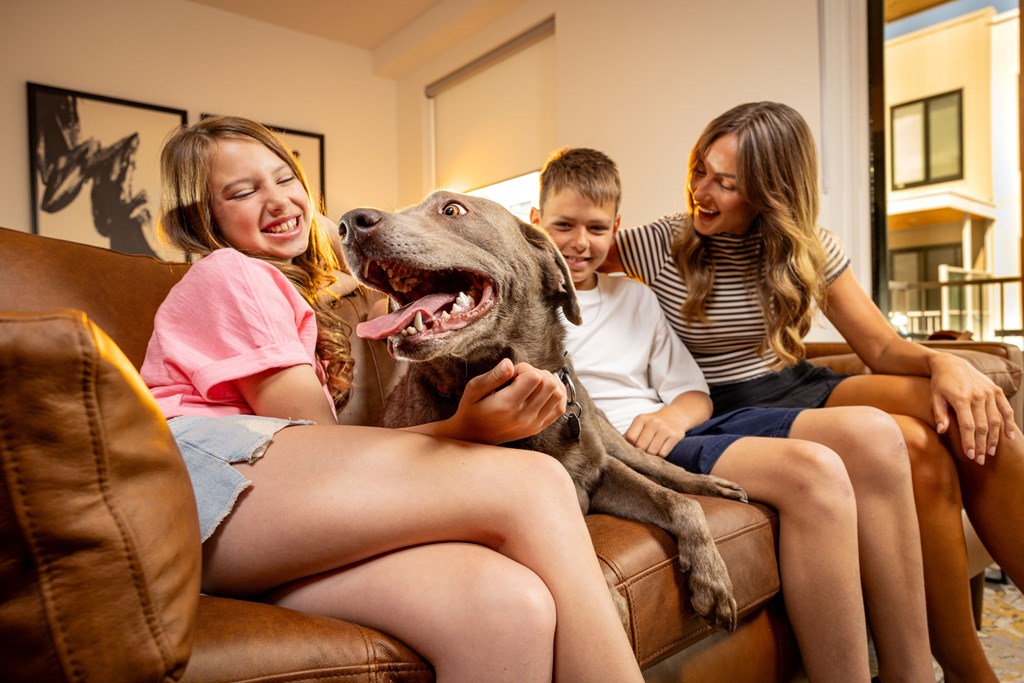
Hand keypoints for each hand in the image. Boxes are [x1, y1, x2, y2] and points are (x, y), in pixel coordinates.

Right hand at [448, 359, 566, 444]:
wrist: (473, 436)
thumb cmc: (472, 409)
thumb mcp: (474, 388)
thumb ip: (493, 376)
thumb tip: (510, 363)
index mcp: (507, 405)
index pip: (534, 377)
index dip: (525, 368)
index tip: (512, 373)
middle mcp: (524, 416)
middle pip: (549, 384)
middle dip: (537, 373)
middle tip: (521, 377)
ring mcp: (533, 424)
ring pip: (558, 394)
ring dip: (548, 382)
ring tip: (532, 383)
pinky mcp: (538, 428)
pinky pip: (559, 409)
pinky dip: (557, 395)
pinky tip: (545, 390)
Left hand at [625, 408, 687, 457]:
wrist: (675, 416)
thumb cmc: (653, 424)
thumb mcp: (640, 424)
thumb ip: (630, 435)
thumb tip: (617, 450)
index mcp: (641, 419)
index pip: (630, 438)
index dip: (629, 447)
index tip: (631, 451)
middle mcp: (653, 422)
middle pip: (641, 446)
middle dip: (640, 453)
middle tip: (642, 454)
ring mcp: (665, 429)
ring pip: (652, 452)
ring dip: (650, 456)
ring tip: (650, 453)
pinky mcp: (675, 436)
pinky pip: (663, 453)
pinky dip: (660, 457)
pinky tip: (659, 452)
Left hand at [929, 352, 1015, 463]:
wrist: (951, 363)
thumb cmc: (940, 383)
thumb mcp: (935, 397)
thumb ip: (939, 414)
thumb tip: (942, 431)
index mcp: (961, 399)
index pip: (968, 426)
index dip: (970, 442)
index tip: (970, 456)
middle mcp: (978, 396)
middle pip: (983, 426)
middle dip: (981, 445)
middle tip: (980, 460)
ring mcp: (989, 393)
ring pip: (996, 420)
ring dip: (994, 438)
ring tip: (990, 452)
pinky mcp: (996, 390)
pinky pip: (1006, 409)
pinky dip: (1009, 423)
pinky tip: (1010, 437)